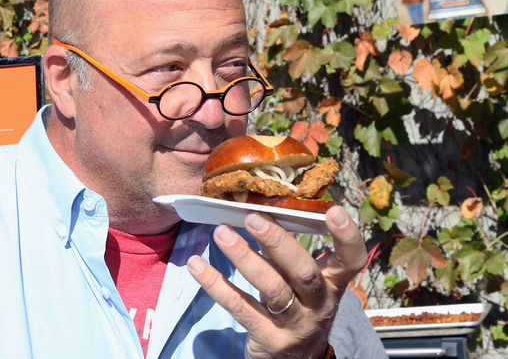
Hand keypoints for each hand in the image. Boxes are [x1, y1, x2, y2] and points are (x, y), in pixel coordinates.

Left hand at [186, 206, 367, 358]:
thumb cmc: (296, 308)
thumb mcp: (302, 283)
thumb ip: (289, 253)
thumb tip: (261, 210)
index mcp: (332, 284)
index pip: (351, 260)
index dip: (347, 236)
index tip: (333, 210)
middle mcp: (319, 304)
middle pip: (304, 272)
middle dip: (279, 242)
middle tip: (253, 217)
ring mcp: (296, 325)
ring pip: (272, 289)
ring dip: (244, 258)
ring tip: (221, 233)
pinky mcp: (270, 339)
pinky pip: (240, 307)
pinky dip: (216, 284)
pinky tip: (197, 265)